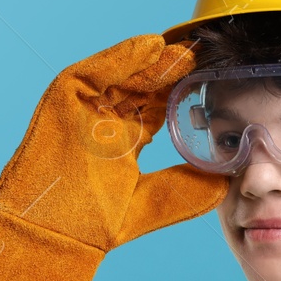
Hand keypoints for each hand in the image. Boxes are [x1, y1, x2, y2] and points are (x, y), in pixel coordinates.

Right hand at [0, 34, 229, 250]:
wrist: (54, 233)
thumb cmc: (93, 224)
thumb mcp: (152, 203)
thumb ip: (186, 191)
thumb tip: (226, 184)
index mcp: (124, 142)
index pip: (159, 108)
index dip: (184, 93)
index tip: (212, 81)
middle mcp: (105, 122)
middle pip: (143, 87)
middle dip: (173, 72)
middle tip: (205, 57)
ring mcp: (84, 109)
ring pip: (123, 75)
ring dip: (154, 61)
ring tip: (185, 51)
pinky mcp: (63, 99)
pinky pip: (94, 71)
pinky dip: (122, 57)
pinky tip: (152, 47)